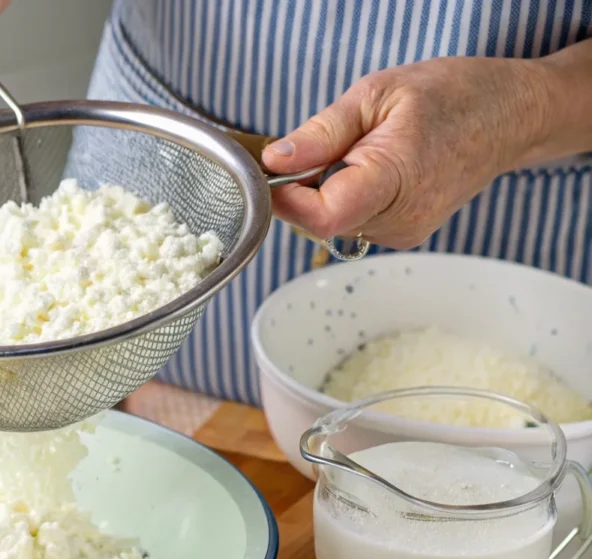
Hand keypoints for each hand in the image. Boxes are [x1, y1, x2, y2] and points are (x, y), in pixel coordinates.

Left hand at [260, 57, 551, 248]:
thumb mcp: (376, 95)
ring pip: (332, 226)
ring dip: (324, 194)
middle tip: (318, 149)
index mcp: (394, 179)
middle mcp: (400, 220)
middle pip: (319, 223)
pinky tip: (366, 171)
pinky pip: (352, 224)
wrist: (509, 115)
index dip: (287, 199)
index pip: (322, 217)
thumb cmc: (450, 96)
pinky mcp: (403, 236)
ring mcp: (404, 234)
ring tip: (354, 154)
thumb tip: (275, 161)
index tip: (275, 171)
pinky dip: (344, 199)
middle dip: (301, 190)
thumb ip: (321, 134)